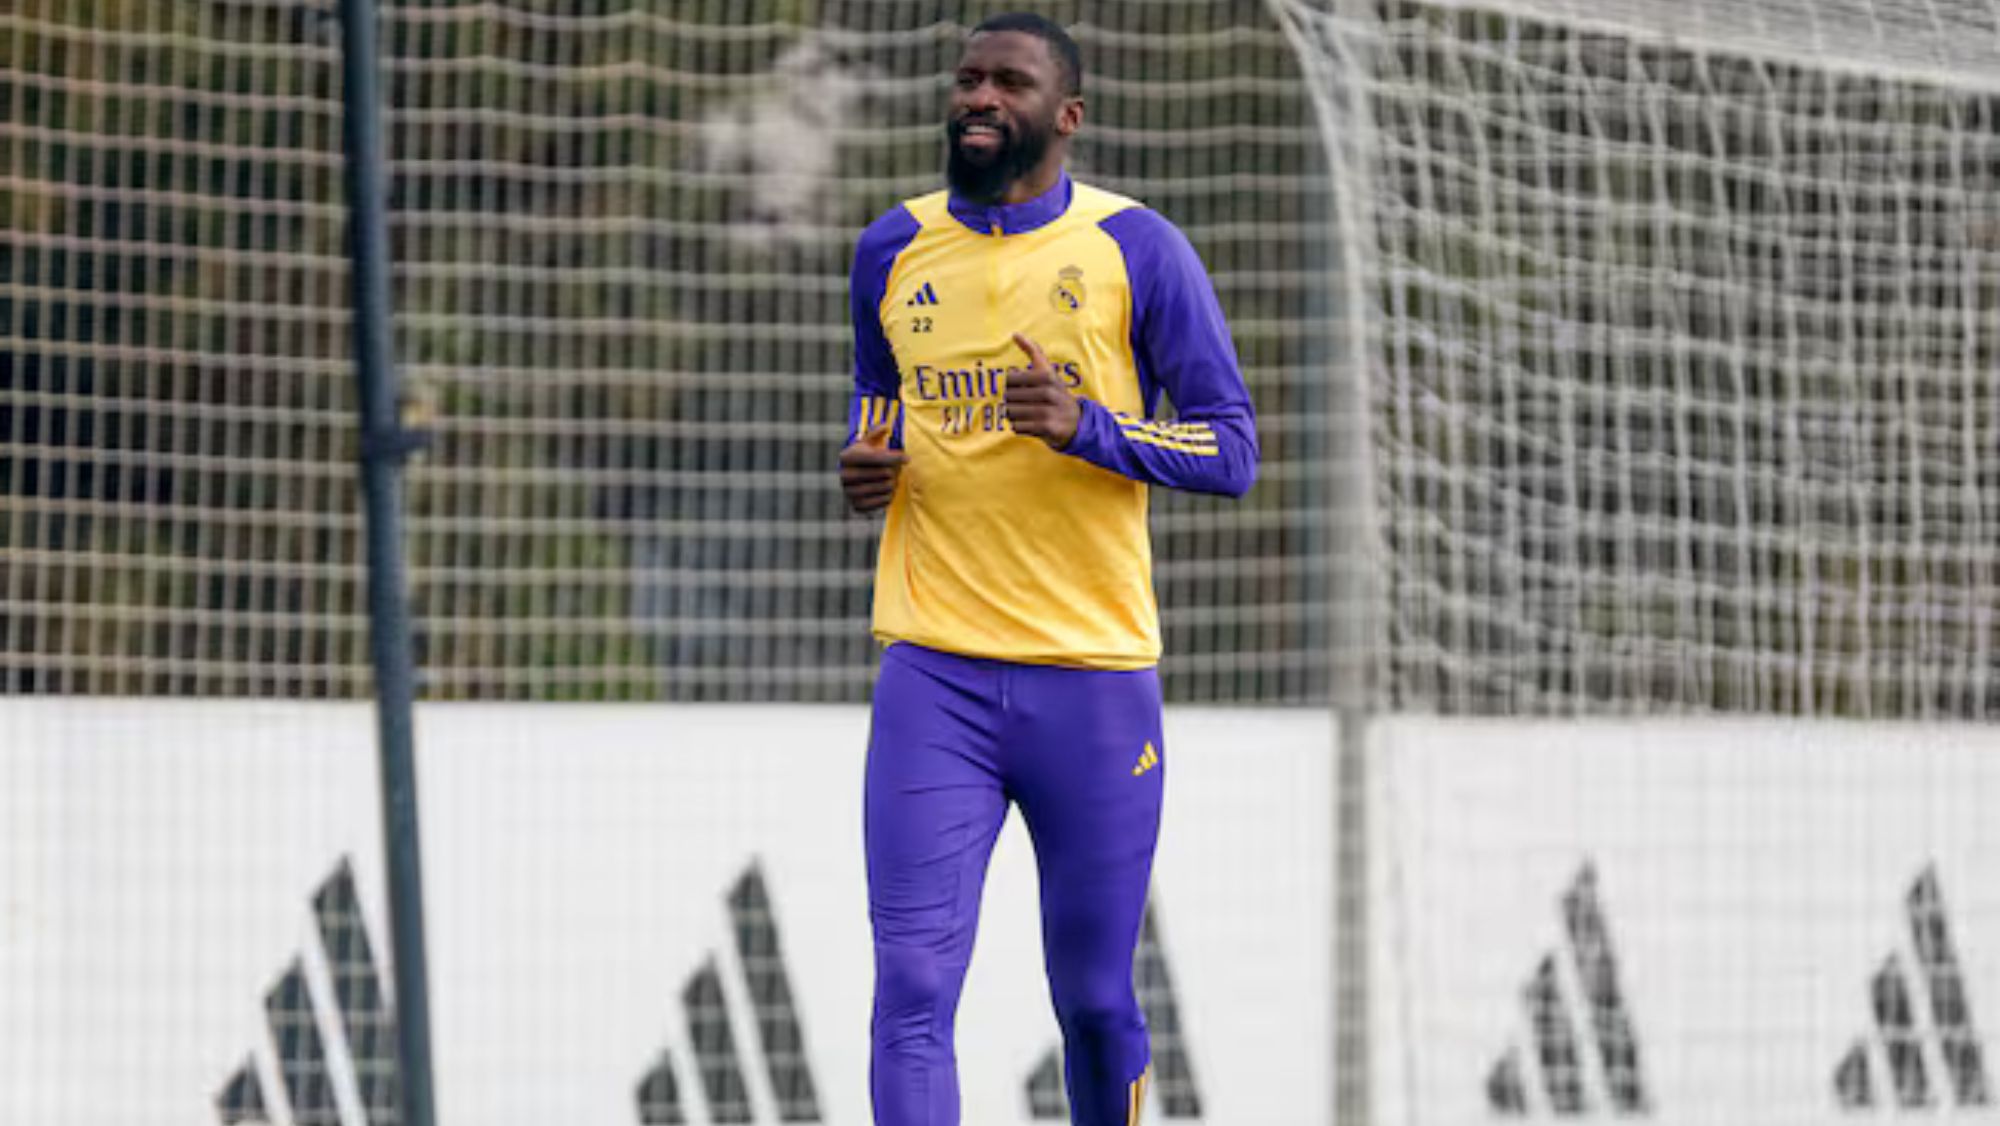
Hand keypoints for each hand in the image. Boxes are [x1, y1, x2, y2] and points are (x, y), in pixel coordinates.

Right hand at [838, 422, 905, 513]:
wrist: (851, 480)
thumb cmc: (864, 457)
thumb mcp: (868, 442)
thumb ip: (876, 433)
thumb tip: (886, 426)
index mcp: (847, 457)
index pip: (877, 457)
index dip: (895, 457)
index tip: (907, 458)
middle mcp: (845, 475)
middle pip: (885, 473)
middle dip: (894, 471)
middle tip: (895, 470)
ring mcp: (849, 492)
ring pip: (887, 487)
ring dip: (893, 483)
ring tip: (890, 480)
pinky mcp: (857, 506)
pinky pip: (885, 501)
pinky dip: (890, 496)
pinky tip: (886, 490)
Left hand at [1004, 333, 1079, 448]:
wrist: (1076, 422)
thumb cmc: (1056, 393)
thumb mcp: (1048, 371)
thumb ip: (1033, 351)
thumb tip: (1015, 334)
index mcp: (1046, 376)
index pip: (1010, 380)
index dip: (1011, 385)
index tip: (1021, 388)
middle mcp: (1048, 392)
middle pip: (1009, 397)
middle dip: (1012, 402)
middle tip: (1023, 404)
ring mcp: (1048, 411)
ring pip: (1011, 412)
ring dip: (1014, 415)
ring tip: (1025, 414)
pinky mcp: (1046, 428)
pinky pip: (1017, 427)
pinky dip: (1019, 426)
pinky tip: (1028, 424)